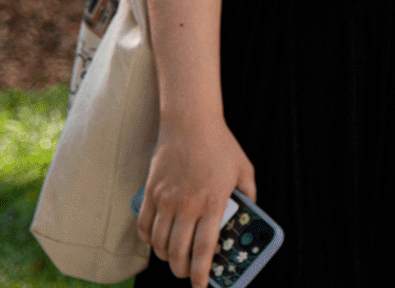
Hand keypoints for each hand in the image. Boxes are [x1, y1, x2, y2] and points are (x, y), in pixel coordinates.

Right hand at [137, 116, 255, 287]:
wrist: (191, 123)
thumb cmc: (221, 146)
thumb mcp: (244, 169)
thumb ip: (250, 193)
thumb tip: (250, 212)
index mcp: (213, 202)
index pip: (204, 248)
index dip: (201, 272)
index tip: (202, 286)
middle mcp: (187, 205)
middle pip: (178, 252)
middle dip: (181, 270)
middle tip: (185, 274)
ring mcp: (166, 199)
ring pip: (158, 242)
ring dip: (164, 257)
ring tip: (172, 259)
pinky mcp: (151, 192)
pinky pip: (144, 225)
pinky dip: (147, 239)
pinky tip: (154, 242)